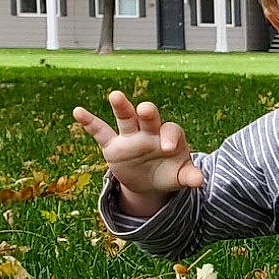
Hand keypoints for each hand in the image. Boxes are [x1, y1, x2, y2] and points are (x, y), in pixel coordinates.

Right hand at [72, 91, 203, 216]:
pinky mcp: (113, 146)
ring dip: (121, 107)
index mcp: (169, 135)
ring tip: (115, 95)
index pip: (171, 131)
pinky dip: (89, 122)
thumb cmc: (170, 173)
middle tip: (146, 109)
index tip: (167, 148)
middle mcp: (149, 131)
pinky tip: (78, 112)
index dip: (169, 137)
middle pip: (148, 117)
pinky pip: (100, 132)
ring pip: (125, 118)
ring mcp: (130, 136)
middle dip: (147, 112)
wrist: (150, 182)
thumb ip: (190, 176)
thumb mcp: (181, 176)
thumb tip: (201, 181)